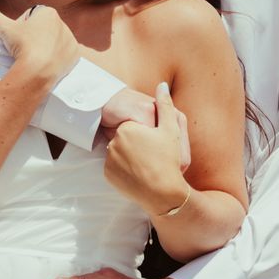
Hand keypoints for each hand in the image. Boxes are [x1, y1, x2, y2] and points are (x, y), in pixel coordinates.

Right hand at [0, 0, 81, 90]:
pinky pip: (65, 54)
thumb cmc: (22, 46)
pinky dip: (58, 58)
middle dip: (35, 37)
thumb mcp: (5, 29)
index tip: (18, 39)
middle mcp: (62, 23)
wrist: (39, 70)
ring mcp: (70, 39)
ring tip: (36, 58)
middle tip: (25, 50)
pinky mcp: (75, 54)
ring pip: (55, 42)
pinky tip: (48, 63)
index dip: (22, 27)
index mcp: (48, 12)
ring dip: (46, 47)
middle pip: (44, 29)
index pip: (31, 17)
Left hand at [102, 83, 192, 217]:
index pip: (135, 127)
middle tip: (154, 158)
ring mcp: (109, 159)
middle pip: (127, 140)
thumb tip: (162, 85)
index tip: (156, 145)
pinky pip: (116, 168)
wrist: (162, 193)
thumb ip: (165, 105)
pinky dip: (125, 170)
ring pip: (121, 154)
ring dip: (131, 157)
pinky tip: (138, 174)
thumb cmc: (168, 160)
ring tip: (147, 167)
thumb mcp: (170, 130)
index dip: (148, 135)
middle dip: (138, 146)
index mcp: (127, 128)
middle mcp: (114, 142)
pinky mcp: (108, 175)